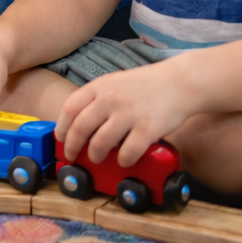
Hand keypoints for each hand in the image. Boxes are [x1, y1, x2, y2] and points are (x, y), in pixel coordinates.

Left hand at [55, 63, 193, 167]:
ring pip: (100, 143)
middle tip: (72, 155)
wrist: (180, 82)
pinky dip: (123, 160)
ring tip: (97, 158)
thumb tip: (78, 123)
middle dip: (73, 146)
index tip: (61, 138)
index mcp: (100, 86)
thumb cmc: (146, 85)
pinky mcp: (148, 129)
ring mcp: (129, 114)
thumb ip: (97, 98)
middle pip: (81, 128)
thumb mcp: (115, 82)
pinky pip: (128, 152)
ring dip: (95, 155)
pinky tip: (124, 160)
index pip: (70, 108)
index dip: (62, 126)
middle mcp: (111, 99)